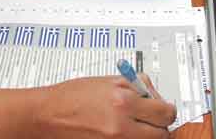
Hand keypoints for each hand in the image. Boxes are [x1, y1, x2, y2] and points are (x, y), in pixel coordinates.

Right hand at [36, 75, 175, 138]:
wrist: (48, 115)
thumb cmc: (71, 96)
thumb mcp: (108, 81)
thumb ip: (135, 87)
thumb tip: (153, 95)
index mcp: (123, 101)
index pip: (164, 112)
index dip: (166, 109)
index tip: (163, 108)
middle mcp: (122, 125)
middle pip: (161, 133)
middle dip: (159, 125)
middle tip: (150, 117)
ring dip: (146, 134)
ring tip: (133, 124)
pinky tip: (121, 131)